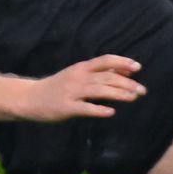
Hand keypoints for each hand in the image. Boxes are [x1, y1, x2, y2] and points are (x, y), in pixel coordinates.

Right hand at [22, 55, 144, 121]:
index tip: (138, 67)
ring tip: (132, 98)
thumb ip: (99, 73)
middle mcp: (78, 77)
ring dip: (118, 94)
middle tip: (142, 90)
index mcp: (81, 68)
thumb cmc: (58, 86)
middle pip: (106, 77)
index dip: (122, 62)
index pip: (105, 60)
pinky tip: (110, 112)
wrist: (30, 98)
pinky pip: (85, 108)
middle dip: (126, 83)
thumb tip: (125, 69)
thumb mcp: (77, 74)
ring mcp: (72, 92)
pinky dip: (98, 110)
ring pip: (99, 91)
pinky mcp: (66, 108)